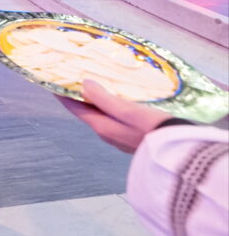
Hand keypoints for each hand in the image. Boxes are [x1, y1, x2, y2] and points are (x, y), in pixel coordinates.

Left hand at [57, 79, 173, 153]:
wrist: (182, 155)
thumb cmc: (154, 130)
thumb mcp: (128, 111)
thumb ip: (104, 99)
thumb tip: (84, 85)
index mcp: (103, 127)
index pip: (76, 109)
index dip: (63, 95)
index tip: (53, 81)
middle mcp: (108, 134)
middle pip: (88, 112)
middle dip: (80, 97)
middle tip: (75, 79)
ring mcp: (121, 138)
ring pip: (103, 116)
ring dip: (97, 102)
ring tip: (96, 86)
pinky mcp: (134, 138)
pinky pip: (116, 120)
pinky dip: (112, 108)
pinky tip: (120, 100)